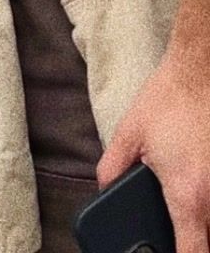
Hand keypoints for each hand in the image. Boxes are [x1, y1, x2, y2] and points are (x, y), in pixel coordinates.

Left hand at [98, 52, 209, 252]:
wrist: (199, 69)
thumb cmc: (167, 99)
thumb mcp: (129, 134)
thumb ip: (112, 170)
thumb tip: (104, 192)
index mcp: (187, 194)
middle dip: (194, 242)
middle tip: (178, 231)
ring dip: (204, 224)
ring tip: (189, 216)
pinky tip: (200, 193)